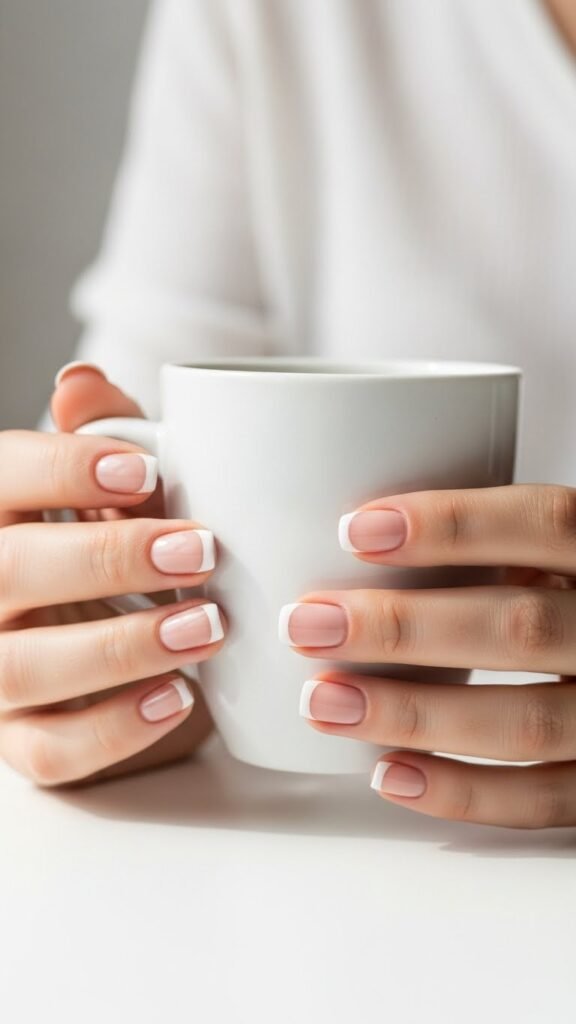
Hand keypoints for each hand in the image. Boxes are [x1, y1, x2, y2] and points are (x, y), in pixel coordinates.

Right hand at [0, 363, 222, 785]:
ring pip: (23, 667)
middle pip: (8, 572)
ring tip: (207, 626)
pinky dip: (116, 728)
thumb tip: (80, 382)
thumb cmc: (110, 548)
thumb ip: (101, 436)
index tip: (146, 470)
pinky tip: (179, 696)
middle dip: (108, 559)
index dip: (62, 470)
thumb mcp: (111, 490)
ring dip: (120, 647)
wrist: (108, 646)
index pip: (0, 478)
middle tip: (201, 551)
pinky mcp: (19, 740)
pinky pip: (51, 750)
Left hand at [280, 485, 575, 827]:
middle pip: (520, 629)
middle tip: (306, 625)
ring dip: (413, 713)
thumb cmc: (575, 605)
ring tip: (324, 702)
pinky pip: (544, 800)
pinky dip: (464, 793)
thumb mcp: (559, 560)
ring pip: (526, 722)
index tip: (355, 531)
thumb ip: (506, 546)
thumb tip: (367, 541)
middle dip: (402, 628)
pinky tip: (390, 773)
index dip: (453, 524)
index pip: (545, 522)